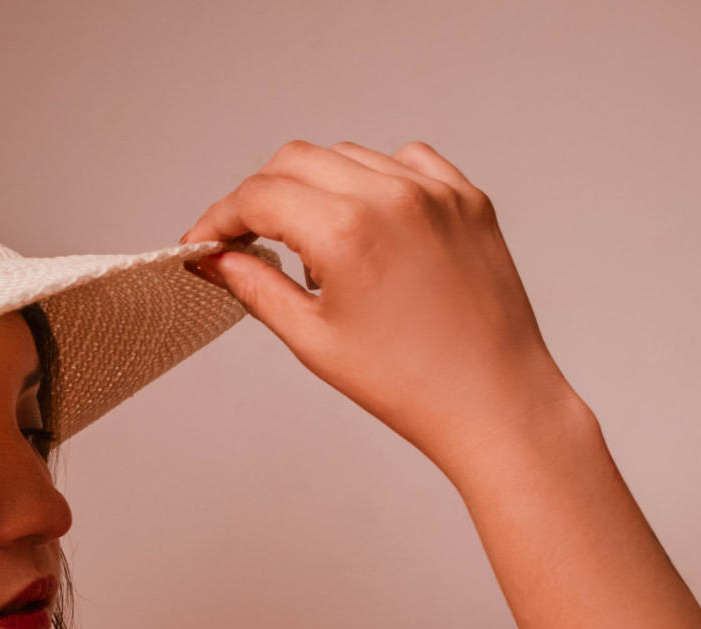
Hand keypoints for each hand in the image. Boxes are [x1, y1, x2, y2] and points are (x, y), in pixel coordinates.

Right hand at [181, 139, 581, 477]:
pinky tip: (369, 226)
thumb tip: (216, 261)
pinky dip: (374, 181)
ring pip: (348, 156)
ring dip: (316, 188)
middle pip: (296, 160)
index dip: (220, 217)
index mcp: (346, 231)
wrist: (494, 401)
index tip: (206, 241)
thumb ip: (256, 288)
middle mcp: (392, 195)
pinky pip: (406, 161)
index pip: (259, 196)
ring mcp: (436, 192)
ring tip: (318, 250)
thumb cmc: (409, 384)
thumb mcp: (314, 340)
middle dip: (261, 196)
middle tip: (247, 240)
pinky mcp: (468, 198)